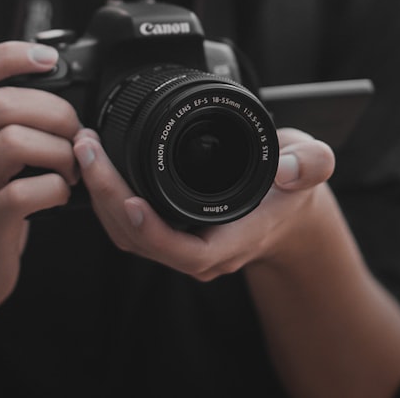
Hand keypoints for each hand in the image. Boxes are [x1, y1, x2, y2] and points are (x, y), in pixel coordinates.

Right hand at [0, 41, 81, 317]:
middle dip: (54, 111)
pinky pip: (28, 191)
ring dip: (60, 149)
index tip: (48, 58)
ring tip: (70, 165)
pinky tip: (60, 193)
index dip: (9, 55)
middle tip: (75, 132)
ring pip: (15, 142)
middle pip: (1, 104)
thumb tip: (54, 83)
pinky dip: (58, 187)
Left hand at [73, 126, 334, 280]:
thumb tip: (288, 169)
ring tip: (86, 148)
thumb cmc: (293, 191)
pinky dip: (105, 195)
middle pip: (142, 240)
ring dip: (100, 194)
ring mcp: (178, 245)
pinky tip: (96, 161)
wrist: (285, 208)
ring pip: (126, 233)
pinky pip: (125, 223)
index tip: (130, 200)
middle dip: (108, 196)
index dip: (154, 231)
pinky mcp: (163, 231)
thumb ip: (311, 163)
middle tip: (90, 150)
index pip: (186, 251)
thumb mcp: (313, 165)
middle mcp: (199, 251)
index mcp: (232, 240)